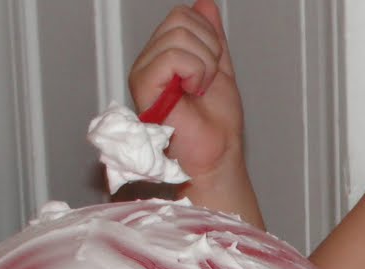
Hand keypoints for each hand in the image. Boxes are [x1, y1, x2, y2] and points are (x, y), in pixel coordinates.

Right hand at [127, 1, 245, 182]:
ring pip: (179, 35)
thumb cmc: (217, 126)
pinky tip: (191, 94)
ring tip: (198, 91)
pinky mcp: (143, 85)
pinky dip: (194, 73)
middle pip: (181, 19)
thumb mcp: (220, 70)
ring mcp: (144, 70)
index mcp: (165, 54)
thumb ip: (212, 38)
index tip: (211, 72)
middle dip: (209, 51)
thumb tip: (205, 4)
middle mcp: (150, 59)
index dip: (210, 40)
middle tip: (205, 84)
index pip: (184, 15)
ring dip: (204, 65)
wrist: (218, 157)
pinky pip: (173, 56)